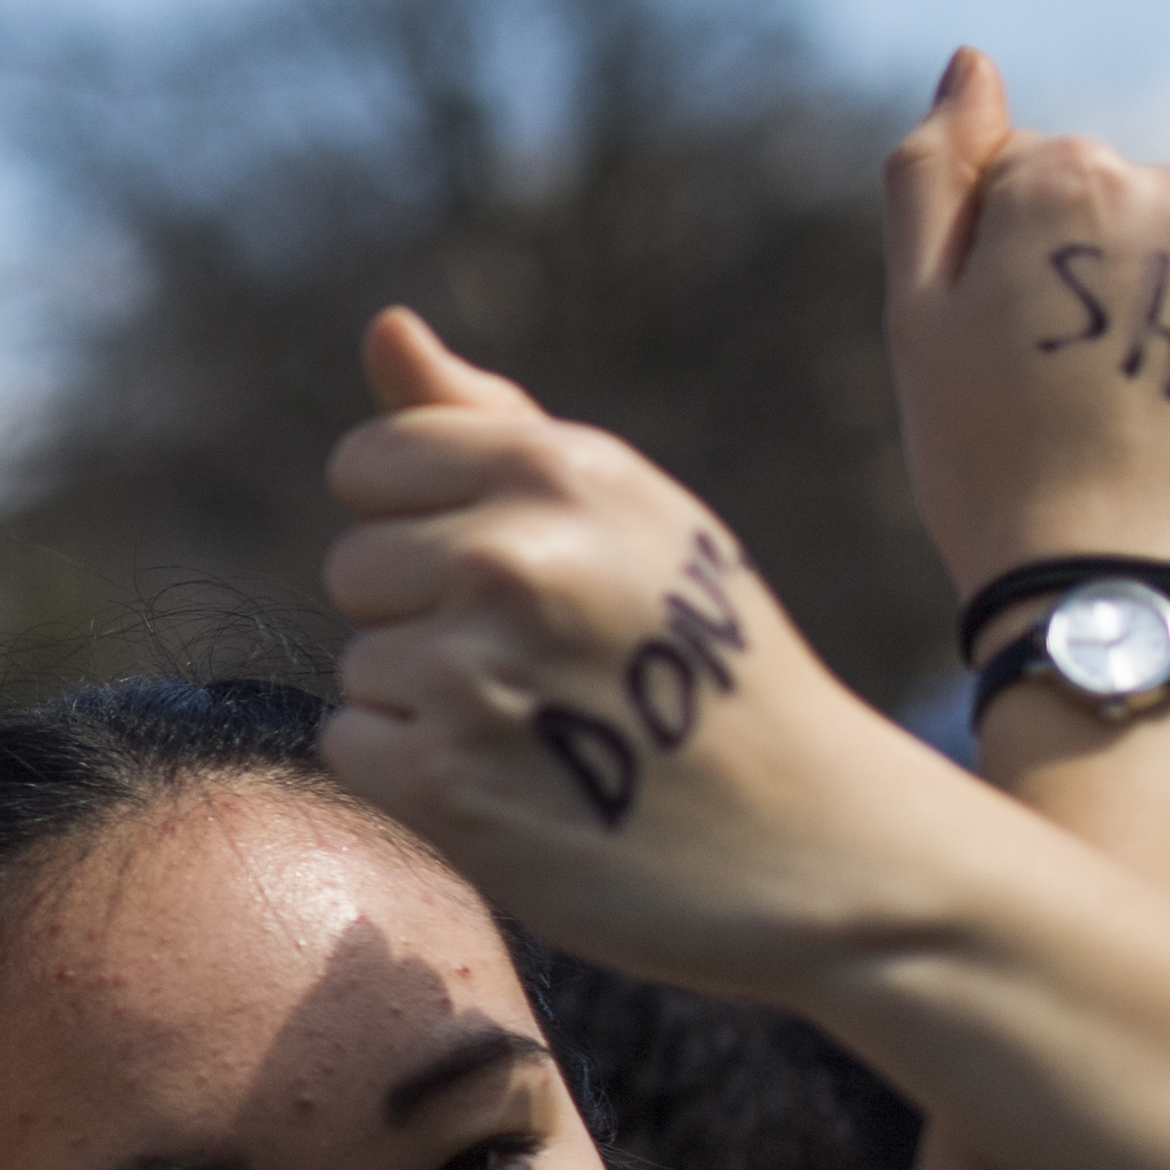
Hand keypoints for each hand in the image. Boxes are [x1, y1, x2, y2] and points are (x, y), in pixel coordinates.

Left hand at [321, 312, 951, 999]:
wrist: (817, 845)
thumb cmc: (712, 663)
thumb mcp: (631, 516)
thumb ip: (488, 423)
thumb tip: (385, 324)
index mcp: (560, 472)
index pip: (369, 460)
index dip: (423, 519)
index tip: (510, 570)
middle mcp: (512, 558)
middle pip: (354, 566)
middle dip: (426, 614)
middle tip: (546, 664)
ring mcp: (474, 672)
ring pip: (360, 663)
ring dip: (429, 704)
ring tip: (551, 730)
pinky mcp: (444, 782)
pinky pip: (351, 746)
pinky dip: (415, 776)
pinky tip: (517, 787)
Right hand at [880, 47, 1169, 628]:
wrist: (1121, 589)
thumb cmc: (989, 455)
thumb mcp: (916, 311)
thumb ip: (934, 172)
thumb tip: (969, 64)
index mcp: (1074, 176)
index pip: (1019, 170)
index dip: (989, 258)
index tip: (987, 343)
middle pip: (1110, 204)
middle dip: (1076, 272)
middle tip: (1043, 386)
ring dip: (1147, 311)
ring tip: (1114, 413)